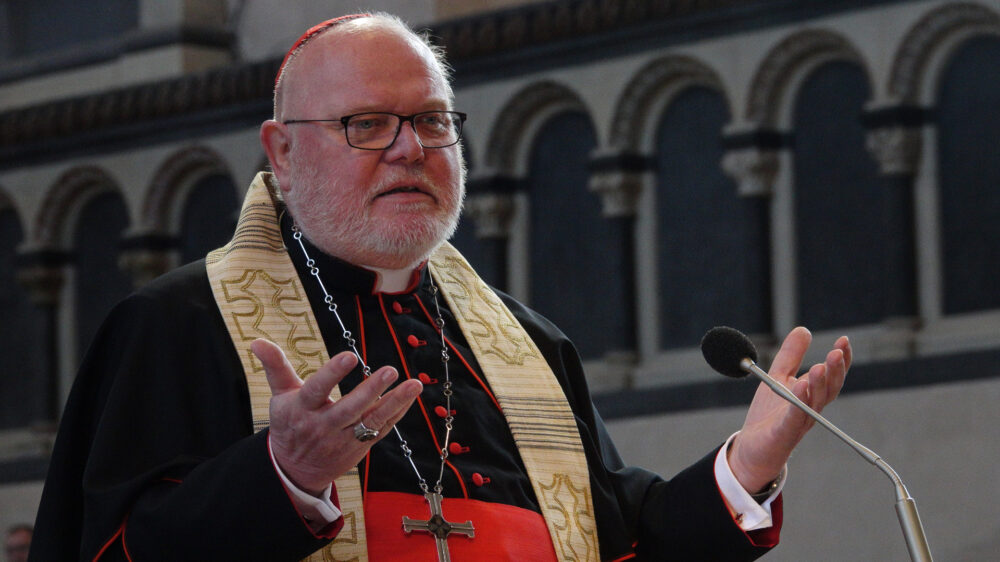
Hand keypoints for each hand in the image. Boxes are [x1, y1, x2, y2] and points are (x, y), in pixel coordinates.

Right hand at [251, 339, 422, 494]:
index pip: (316, 389)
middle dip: (370, 390)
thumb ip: (275, 367)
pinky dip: (397, 413)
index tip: (349, 356)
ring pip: (371, 421)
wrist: (294, 470)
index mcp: (302, 409)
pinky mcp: (359, 446)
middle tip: (390, 370)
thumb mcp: (279, 395)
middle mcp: (323, 426)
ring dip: (394, 402)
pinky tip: (410, 395)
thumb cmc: (290, 423)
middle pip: (349, 408)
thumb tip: (257, 342)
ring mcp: (343, 438)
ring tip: (413, 384)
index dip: (332, 373)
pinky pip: (381, 429)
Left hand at [727, 327, 851, 493]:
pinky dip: (798, 404)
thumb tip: (804, 330)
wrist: (751, 448)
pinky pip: (793, 419)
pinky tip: (800, 388)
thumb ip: (790, 356)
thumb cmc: (769, 415)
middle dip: (835, 371)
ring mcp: (798, 423)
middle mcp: (810, 409)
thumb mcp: (778, 378)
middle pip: (829, 390)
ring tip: (821, 366)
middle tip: (836, 352)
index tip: (844, 340)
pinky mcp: (782, 434)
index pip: (832, 376)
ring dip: (819, 385)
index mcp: (812, 395)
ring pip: (814, 403)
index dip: (842, 360)